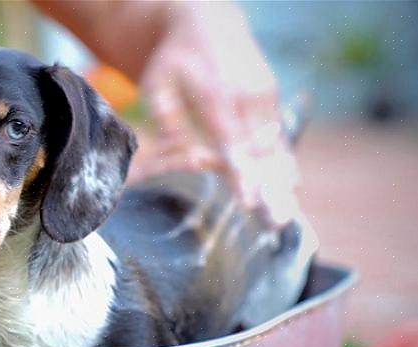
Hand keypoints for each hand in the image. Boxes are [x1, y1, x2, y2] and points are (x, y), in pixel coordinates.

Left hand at [141, 2, 299, 225]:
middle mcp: (249, 95)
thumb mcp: (157, 79)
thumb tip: (172, 147)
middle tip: (278, 222)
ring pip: (276, 147)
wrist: (210, 24)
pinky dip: (284, 164)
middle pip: (262, 150)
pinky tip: (290, 191)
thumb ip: (164, 113)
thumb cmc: (175, 59)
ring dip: (282, 182)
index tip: (249, 200)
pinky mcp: (271, 101)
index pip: (233, 139)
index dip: (242, 171)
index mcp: (219, 91)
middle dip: (270, 187)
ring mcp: (265, 97)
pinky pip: (279, 138)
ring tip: (287, 217)